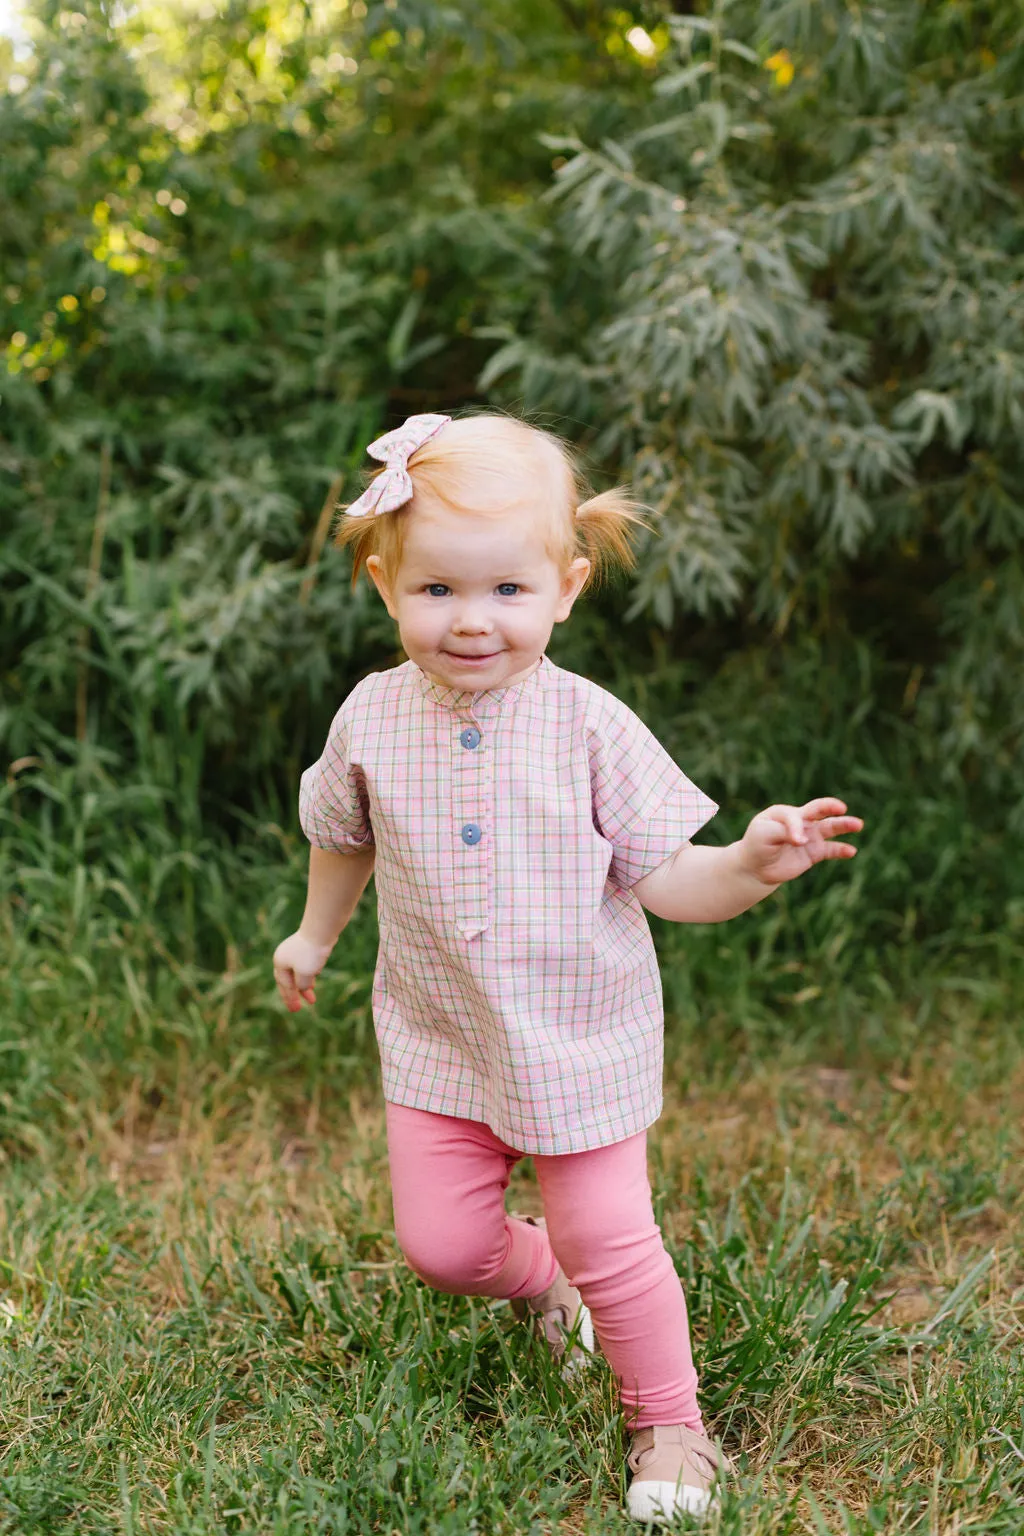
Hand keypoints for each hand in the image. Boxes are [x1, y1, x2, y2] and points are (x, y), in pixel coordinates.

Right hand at [273, 930, 333, 1012]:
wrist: (321, 930)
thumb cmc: (311, 953)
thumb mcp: (305, 975)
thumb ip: (302, 986)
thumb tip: (304, 988)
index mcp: (280, 963)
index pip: (284, 985)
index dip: (290, 999)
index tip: (296, 1010)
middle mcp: (284, 956)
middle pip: (287, 979)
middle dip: (293, 994)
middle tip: (297, 1008)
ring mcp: (295, 950)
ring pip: (298, 971)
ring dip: (304, 983)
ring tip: (311, 994)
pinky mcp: (307, 945)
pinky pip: (305, 963)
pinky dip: (309, 972)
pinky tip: (316, 974)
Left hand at [737, 798, 862, 886]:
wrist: (756, 867)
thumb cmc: (757, 845)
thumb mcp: (764, 834)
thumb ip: (785, 832)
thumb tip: (805, 840)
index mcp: (785, 812)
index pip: (797, 816)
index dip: (797, 828)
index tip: (795, 841)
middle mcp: (801, 821)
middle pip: (819, 810)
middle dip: (831, 807)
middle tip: (842, 808)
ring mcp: (809, 836)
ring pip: (830, 827)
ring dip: (844, 825)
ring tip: (858, 824)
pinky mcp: (814, 852)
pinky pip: (831, 850)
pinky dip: (842, 850)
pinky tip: (851, 851)